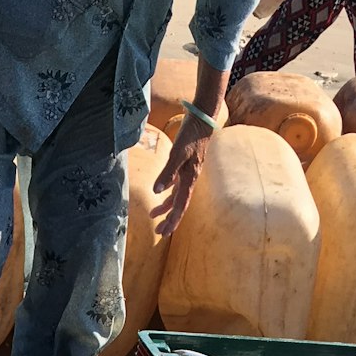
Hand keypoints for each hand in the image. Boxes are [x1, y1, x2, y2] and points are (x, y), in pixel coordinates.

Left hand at [151, 114, 213, 236]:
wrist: (201, 121)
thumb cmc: (190, 136)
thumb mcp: (177, 154)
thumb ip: (167, 172)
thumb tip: (157, 191)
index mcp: (189, 179)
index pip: (179, 206)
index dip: (172, 220)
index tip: (164, 233)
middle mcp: (189, 180)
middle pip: (178, 206)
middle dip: (169, 220)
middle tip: (159, 233)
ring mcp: (188, 174)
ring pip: (176, 197)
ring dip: (166, 208)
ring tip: (153, 216)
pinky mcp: (185, 167)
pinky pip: (177, 186)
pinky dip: (169, 193)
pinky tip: (161, 193)